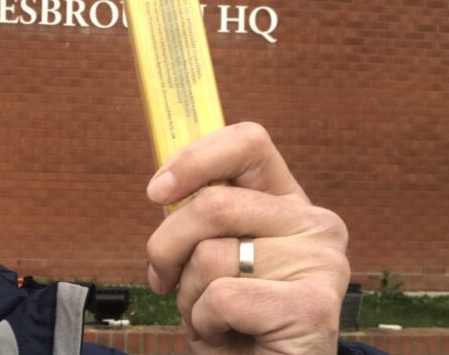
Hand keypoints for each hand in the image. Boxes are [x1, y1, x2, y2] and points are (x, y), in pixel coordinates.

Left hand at [145, 122, 349, 354]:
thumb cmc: (232, 319)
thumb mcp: (211, 257)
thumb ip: (200, 221)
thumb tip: (163, 189)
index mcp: (288, 203)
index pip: (249, 143)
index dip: (194, 158)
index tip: (157, 191)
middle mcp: (316, 224)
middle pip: (213, 204)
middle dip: (167, 247)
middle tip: (164, 280)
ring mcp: (322, 263)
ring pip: (211, 255)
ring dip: (189, 296)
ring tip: (213, 316)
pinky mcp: (314, 306)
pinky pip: (222, 297)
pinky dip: (205, 324)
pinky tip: (231, 335)